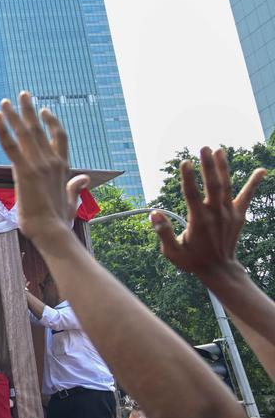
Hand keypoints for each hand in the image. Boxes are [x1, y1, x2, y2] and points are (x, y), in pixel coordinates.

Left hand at [0, 92, 89, 245]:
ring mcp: (39, 164)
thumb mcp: (72, 200)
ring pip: (25, 133)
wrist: (52, 231)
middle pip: (39, 129)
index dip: (52, 122)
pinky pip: (10, 145)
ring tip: (6, 101)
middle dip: (30, 110)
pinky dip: (2, 129)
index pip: (59, 137)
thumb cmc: (59, 221)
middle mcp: (52, 161)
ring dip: (14, 114)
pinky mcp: (24, 171)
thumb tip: (85, 178)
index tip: (45, 110)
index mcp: (63, 167)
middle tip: (23, 95)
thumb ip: (76, 187)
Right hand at [151, 148, 265, 281]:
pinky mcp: (239, 215)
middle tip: (204, 148)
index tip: (185, 162)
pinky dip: (254, 183)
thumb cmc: (192, 260)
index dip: (188, 178)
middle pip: (213, 185)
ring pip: (227, 186)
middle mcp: (216, 214)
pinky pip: (247, 196)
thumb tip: (154, 213)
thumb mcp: (172, 252)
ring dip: (223, 167)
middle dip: (208, 166)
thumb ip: (163, 232)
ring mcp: (229, 213)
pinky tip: (262, 170)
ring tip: (219, 150)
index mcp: (198, 221)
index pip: (192, 195)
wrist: (219, 269)